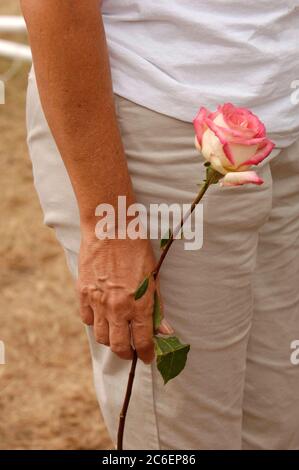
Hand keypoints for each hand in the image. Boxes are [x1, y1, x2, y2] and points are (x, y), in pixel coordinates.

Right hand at [77, 229, 172, 363]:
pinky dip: (95, 322)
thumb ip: (157, 307)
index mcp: (138, 304)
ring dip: (111, 339)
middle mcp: (117, 307)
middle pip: (118, 346)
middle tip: (131, 351)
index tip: (147, 357)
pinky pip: (87, 319)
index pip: (143, 341)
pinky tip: (103, 315)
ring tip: (118, 332)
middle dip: (127, 354)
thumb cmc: (137, 250)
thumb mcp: (153, 278)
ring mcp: (97, 301)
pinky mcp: (82, 293)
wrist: (111, 228)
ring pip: (101, 336)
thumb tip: (165, 332)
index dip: (146, 354)